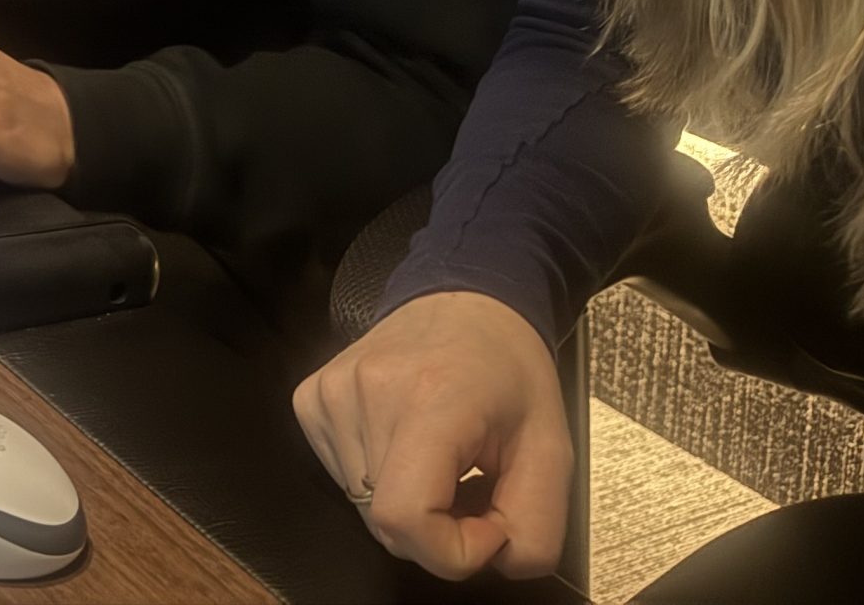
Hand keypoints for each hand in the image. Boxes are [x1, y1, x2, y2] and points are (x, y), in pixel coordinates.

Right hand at [292, 291, 571, 580]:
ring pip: (362, 506)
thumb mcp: (553, 452)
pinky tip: (403, 444)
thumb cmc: (510, 373)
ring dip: (407, 505)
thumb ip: (536, 529)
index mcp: (431, 400)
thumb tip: (493, 561)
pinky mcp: (310, 397)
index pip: (407, 518)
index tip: (490, 524)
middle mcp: (367, 391)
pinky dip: (377, 480)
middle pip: (386, 522)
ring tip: (440, 461)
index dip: (453, 550)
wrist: (467, 301)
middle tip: (471, 490)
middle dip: (437, 531)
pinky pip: (341, 477)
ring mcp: (329, 393)